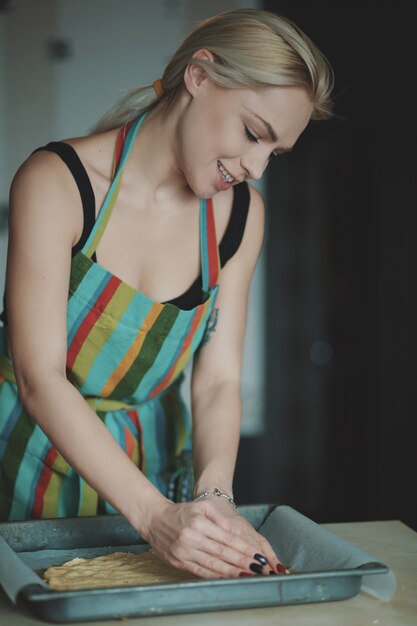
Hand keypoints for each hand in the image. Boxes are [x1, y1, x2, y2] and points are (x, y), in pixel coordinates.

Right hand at [141, 498, 280, 578]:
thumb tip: (235, 531)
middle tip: (258, 568)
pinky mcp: (178, 562)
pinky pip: (200, 571)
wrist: (154, 519)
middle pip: (222, 553)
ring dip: (231, 572)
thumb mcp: (201, 507)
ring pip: (212, 565)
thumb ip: (219, 518)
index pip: (226, 539)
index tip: (257, 556)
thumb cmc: (181, 512)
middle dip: (242, 562)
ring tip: (247, 576)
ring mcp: (184, 552)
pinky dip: (215, 576)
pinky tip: (227, 578)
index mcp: (199, 523)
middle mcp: (191, 538)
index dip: (243, 549)